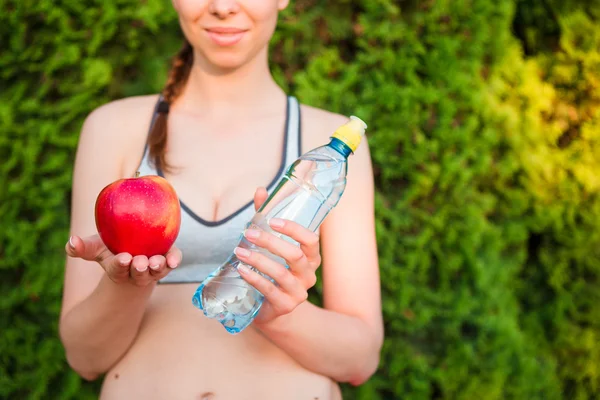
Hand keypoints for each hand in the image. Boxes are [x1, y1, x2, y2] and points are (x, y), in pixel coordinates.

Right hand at [65, 234, 181, 286]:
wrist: (134, 249)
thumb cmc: (112, 249)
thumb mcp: (96, 248)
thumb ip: (82, 247)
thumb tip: (71, 242)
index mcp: (119, 268)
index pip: (118, 269)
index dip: (121, 265)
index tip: (123, 258)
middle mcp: (138, 271)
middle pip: (139, 274)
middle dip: (140, 269)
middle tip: (140, 262)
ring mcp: (154, 267)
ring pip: (157, 270)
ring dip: (158, 267)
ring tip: (157, 261)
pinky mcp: (168, 258)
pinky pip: (173, 261)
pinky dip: (174, 260)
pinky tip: (175, 260)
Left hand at [235, 187, 320, 324]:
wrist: (272, 309)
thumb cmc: (273, 270)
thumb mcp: (270, 244)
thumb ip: (266, 218)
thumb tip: (261, 190)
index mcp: (310, 257)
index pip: (311, 240)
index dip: (294, 229)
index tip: (273, 221)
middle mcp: (308, 274)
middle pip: (295, 255)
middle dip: (271, 242)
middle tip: (248, 233)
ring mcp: (298, 292)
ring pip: (281, 273)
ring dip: (259, 260)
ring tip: (239, 251)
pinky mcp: (285, 306)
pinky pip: (270, 290)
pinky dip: (255, 278)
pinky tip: (242, 269)